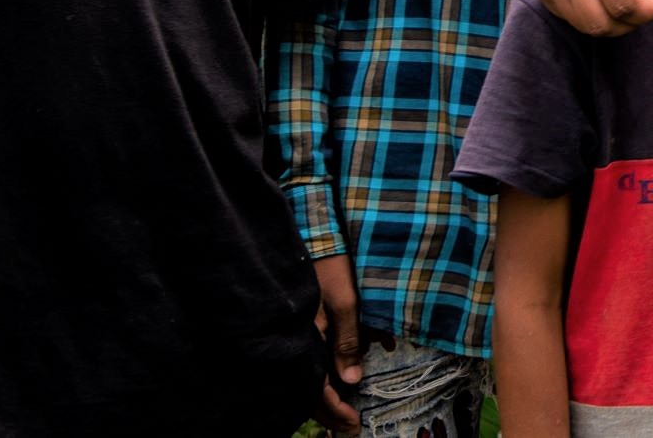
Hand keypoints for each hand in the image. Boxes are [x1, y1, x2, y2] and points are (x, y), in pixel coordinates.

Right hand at [312, 253, 362, 432]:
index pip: (316, 389)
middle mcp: (299, 340)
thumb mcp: (346, 303)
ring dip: (327, 395)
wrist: (318, 234)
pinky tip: (342, 376)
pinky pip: (313, 355)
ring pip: (310, 374)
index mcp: (307, 339)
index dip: (335, 410)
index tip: (353, 423)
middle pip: (309, 388)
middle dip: (330, 411)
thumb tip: (351, 381)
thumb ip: (348, 341)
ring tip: (345, 410)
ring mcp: (300, 332)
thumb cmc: (332, 267)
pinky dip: (326, 371)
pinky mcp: (305, 322)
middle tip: (348, 425)